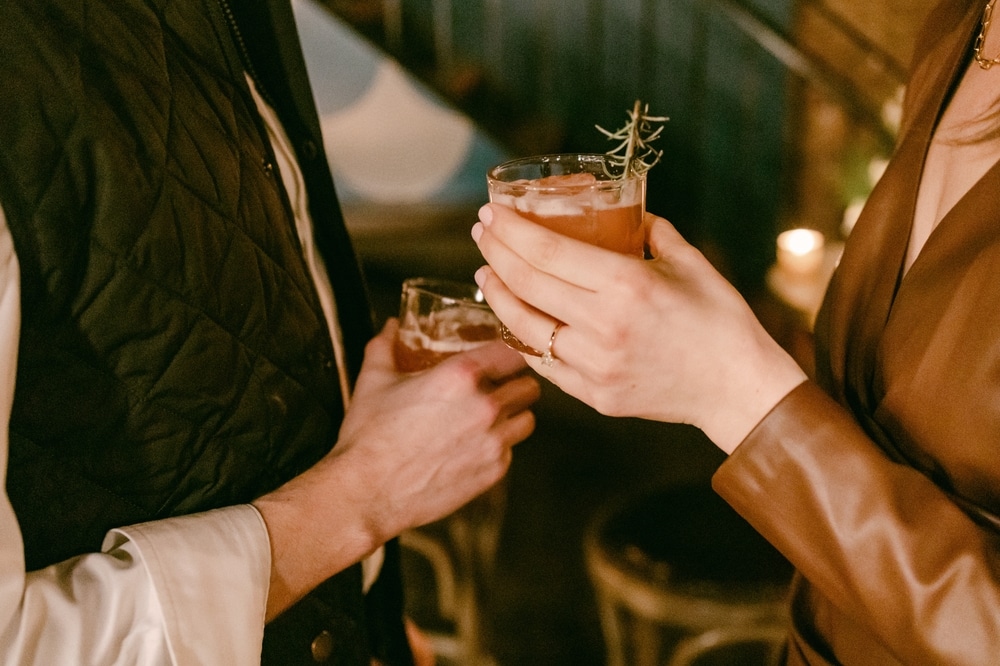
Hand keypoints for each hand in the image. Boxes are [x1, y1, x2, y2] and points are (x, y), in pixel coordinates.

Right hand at [332, 318, 539, 541]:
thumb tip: (392, 326)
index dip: (510, 352)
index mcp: (461, 375)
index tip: (503, 356)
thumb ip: (386, 345)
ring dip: (513, 416)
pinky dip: (500, 447)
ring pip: (527, 420)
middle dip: (515, 385)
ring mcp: (494, 442)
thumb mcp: (374, 380)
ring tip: (492, 419)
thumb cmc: (369, 437)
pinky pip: (512, 451)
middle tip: (499, 388)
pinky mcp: (494, 472)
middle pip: (529, 386)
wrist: (366, 493)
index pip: (512, 352)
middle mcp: (485, 406)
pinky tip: (476, 446)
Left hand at [471, 203, 805, 452]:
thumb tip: (624, 214)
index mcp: (627, 285)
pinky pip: (543, 362)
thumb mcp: (689, 263)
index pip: (547, 252)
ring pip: (524, 327)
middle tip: (481, 232)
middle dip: (495, 252)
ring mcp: (594, 365)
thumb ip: (651, 232)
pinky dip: (522, 336)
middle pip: (526, 284)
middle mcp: (603, 326)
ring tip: (486, 272)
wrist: (737, 388)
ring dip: (497, 296)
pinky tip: (513, 316)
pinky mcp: (593, 395)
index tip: (491, 213)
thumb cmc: (719, 320)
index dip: (511, 230)